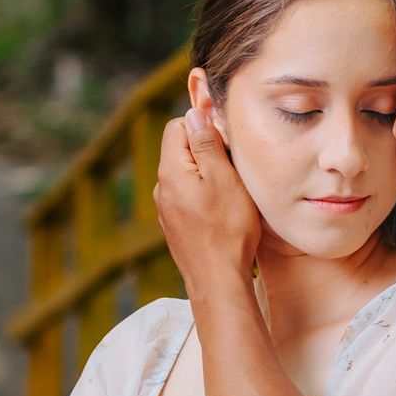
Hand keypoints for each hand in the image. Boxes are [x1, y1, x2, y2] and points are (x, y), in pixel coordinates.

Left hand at [154, 105, 260, 300]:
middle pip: (181, 150)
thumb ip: (206, 143)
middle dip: (207, 152)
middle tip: (233, 170)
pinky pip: (188, 199)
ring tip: (231, 195)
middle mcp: (162, 189)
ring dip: (207, 176)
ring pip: (186, 176)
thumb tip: (194, 114)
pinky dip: (204, 198)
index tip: (226, 145)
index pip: (178, 126)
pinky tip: (222, 215)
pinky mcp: (175, 227)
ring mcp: (166, 210)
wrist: (218, 281)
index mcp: (170, 171)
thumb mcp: (224, 177)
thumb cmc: (227, 230)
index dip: (204, 127)